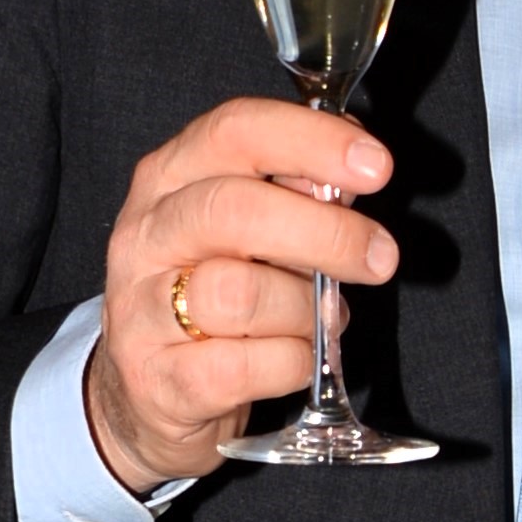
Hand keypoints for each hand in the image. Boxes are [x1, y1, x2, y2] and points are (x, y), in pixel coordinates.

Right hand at [85, 100, 398, 492]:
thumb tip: (354, 169)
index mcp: (169, 178)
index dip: (312, 140)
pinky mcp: (158, 379)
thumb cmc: (211, 295)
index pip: (235, 131)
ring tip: (318, 320)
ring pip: (239, 294)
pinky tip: (293, 359)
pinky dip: (289, 364)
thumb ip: (295, 193)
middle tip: (380, 257)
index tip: (376, 166)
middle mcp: (147, 234)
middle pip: (236, 210)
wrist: (147, 390)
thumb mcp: (247, 231)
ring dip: (305, 311)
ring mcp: (141, 309)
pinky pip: (243, 366)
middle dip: (326, 233)